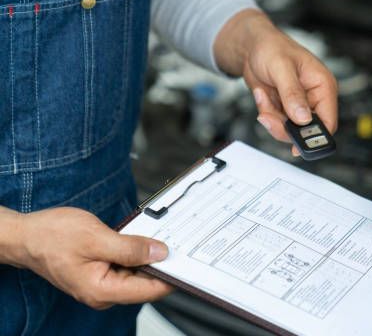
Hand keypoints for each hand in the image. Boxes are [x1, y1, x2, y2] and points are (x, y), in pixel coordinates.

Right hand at [16, 207, 172, 309]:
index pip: (149, 290)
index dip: (171, 276)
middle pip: (145, 283)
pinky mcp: (100, 272)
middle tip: (177, 242)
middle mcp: (103, 292)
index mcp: (103, 290)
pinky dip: (135, 254)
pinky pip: (126, 266)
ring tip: (158, 237)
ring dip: (148, 257)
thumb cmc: (51, 237)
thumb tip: (160, 253)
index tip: (188, 262)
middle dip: (162, 264)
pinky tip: (140, 240)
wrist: (25, 236)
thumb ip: (130, 248)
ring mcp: (102, 283)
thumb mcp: (96, 238)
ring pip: (137, 273)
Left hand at [214, 9, 337, 154]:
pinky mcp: (284, 109)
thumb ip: (293, 93)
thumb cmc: (272, 47)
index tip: (299, 146)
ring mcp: (298, 105)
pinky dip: (266, 113)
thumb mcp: (282, 67)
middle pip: (307, 130)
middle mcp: (313, 98)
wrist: (251, 47)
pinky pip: (276, 123)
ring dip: (272, 118)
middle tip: (269, 117)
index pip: (328, 120)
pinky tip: (262, 94)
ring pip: (289, 129)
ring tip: (263, 97)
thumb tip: (303, 118)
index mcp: (323, 86)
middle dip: (285, 126)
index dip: (316, 137)